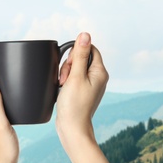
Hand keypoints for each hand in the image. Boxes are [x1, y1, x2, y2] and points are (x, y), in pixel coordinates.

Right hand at [56, 32, 108, 154]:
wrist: (72, 128)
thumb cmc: (74, 105)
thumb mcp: (75, 76)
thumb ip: (79, 55)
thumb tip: (85, 34)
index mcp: (100, 72)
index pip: (90, 49)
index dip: (76, 52)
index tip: (69, 64)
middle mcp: (98, 77)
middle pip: (81, 58)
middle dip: (69, 64)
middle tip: (65, 78)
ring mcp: (90, 85)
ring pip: (75, 68)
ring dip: (66, 73)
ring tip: (63, 85)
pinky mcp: (83, 91)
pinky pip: (74, 78)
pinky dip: (66, 81)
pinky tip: (63, 89)